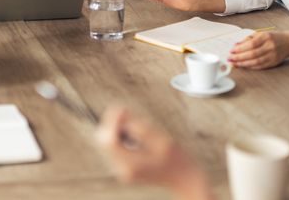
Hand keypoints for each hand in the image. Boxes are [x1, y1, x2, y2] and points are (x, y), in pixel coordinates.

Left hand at [96, 106, 214, 199]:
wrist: (185, 180)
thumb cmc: (177, 159)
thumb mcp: (162, 141)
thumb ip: (141, 129)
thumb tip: (122, 117)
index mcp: (131, 165)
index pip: (109, 141)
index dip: (112, 121)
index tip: (123, 108)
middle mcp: (123, 170)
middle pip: (104, 142)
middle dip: (111, 123)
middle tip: (126, 111)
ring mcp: (123, 171)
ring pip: (108, 144)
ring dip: (117, 129)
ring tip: (138, 126)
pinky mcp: (125, 168)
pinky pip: (116, 147)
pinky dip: (122, 136)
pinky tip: (138, 134)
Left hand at [228, 30, 288, 69]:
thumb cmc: (273, 37)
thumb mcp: (261, 34)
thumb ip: (248, 39)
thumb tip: (236, 45)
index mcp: (266, 37)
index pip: (251, 44)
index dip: (240, 48)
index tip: (232, 50)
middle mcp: (270, 46)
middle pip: (253, 54)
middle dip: (239, 57)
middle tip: (230, 58)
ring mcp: (273, 55)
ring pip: (256, 61)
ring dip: (243, 63)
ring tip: (234, 63)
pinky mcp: (274, 62)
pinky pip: (260, 66)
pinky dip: (251, 67)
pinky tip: (244, 66)